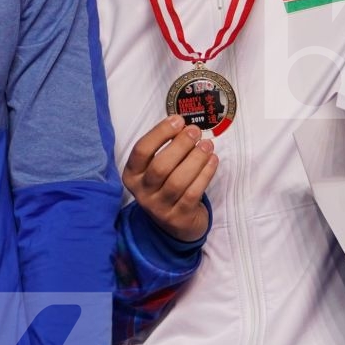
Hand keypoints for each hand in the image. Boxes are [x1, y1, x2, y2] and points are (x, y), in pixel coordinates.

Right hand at [120, 115, 215, 241]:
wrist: (176, 224)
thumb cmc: (167, 185)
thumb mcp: (157, 168)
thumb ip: (166, 148)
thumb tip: (185, 126)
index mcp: (132, 175)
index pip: (141, 150)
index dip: (159, 133)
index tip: (178, 120)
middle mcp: (142, 192)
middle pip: (160, 166)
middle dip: (180, 145)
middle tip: (195, 131)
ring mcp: (160, 207)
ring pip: (178, 181)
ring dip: (195, 159)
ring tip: (207, 144)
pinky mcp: (179, 217)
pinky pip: (193, 193)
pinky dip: (205, 174)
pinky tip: (212, 160)